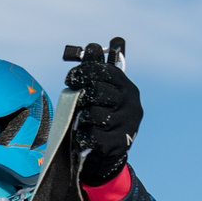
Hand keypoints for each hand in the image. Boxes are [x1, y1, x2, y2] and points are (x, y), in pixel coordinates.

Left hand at [66, 49, 140, 185]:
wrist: (108, 154)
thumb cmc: (102, 117)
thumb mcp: (101, 93)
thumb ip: (96, 72)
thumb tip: (93, 46)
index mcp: (128, 88)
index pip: (105, 71)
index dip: (84, 72)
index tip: (70, 79)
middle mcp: (131, 104)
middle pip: (97, 91)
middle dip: (82, 97)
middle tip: (76, 103)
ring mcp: (126, 125)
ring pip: (92, 114)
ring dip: (82, 118)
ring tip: (84, 122)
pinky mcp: (118, 143)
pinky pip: (91, 134)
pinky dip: (83, 136)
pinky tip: (86, 137)